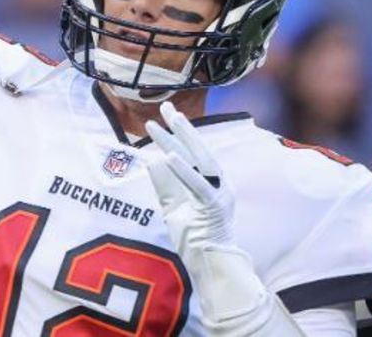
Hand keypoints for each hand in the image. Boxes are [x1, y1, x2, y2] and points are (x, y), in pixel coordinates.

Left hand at [145, 101, 235, 250]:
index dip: (177, 133)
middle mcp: (218, 183)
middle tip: (165, 106)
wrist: (210, 265)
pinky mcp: (215, 207)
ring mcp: (220, 193)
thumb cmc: (194, 238)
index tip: (162, 115)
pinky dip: (183, 170)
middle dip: (181, 127)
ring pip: (201, 160)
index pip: (191, 152)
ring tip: (167, 122)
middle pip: (198, 149)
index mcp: (210, 181)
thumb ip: (165, 185)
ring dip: (184, 140)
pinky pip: (199, 185)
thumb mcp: (173, 207)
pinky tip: (167, 156)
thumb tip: (152, 159)